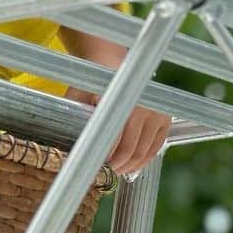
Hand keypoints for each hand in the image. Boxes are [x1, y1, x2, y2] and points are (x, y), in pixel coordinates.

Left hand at [60, 28, 171, 174]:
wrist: (110, 62)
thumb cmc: (91, 82)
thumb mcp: (78, 97)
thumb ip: (75, 120)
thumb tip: (68, 149)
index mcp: (118, 98)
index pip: (113, 139)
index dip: (105, 157)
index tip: (95, 167)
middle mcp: (140, 104)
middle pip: (131, 149)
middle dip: (118, 165)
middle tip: (106, 171)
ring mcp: (155, 111)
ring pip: (144, 151)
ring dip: (131, 165)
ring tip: (118, 169)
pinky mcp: (164, 117)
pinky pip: (156, 146)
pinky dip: (145, 158)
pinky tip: (133, 164)